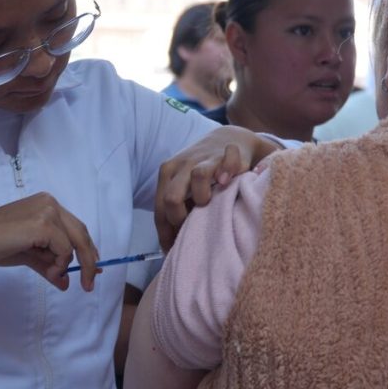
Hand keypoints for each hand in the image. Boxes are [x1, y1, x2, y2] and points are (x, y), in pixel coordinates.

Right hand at [0, 192, 100, 291]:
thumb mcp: (29, 254)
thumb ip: (49, 265)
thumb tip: (65, 283)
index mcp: (47, 205)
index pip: (76, 228)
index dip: (87, 249)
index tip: (93, 269)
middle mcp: (50, 203)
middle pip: (81, 234)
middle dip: (88, 261)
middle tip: (88, 284)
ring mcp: (48, 211)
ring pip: (74, 243)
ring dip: (66, 266)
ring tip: (52, 277)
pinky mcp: (43, 224)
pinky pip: (64, 250)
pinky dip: (59, 264)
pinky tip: (48, 271)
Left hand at [154, 126, 279, 249]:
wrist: (228, 139)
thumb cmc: (203, 171)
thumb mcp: (184, 186)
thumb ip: (177, 207)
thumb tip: (170, 246)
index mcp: (167, 174)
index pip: (159, 209)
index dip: (165, 233)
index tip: (174, 249)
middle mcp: (181, 165)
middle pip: (172, 198)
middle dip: (180, 219)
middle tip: (193, 228)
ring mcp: (204, 157)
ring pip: (197, 177)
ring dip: (203, 197)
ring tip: (210, 202)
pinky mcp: (227, 152)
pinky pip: (226, 163)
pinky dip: (227, 172)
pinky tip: (227, 182)